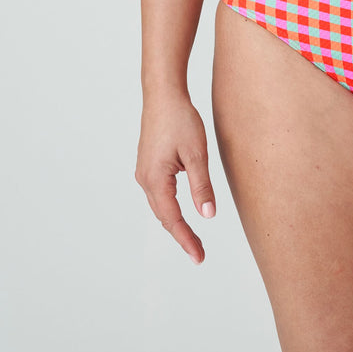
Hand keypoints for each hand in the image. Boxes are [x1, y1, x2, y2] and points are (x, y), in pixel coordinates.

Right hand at [135, 92, 215, 262]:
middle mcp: (145, 179)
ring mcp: (144, 172)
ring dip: (175, 223)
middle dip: (181, 235)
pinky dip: (169, 208)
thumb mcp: (196, 154)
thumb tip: (208, 215)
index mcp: (155, 179)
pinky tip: (180, 212)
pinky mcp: (148, 165)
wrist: (163, 94)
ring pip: (160, 206)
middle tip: (199, 254)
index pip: (172, 219)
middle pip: (164, 216)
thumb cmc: (180, 119)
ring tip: (192, 239)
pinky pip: (159, 194)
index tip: (199, 257)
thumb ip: (202, 186)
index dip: (186, 239)